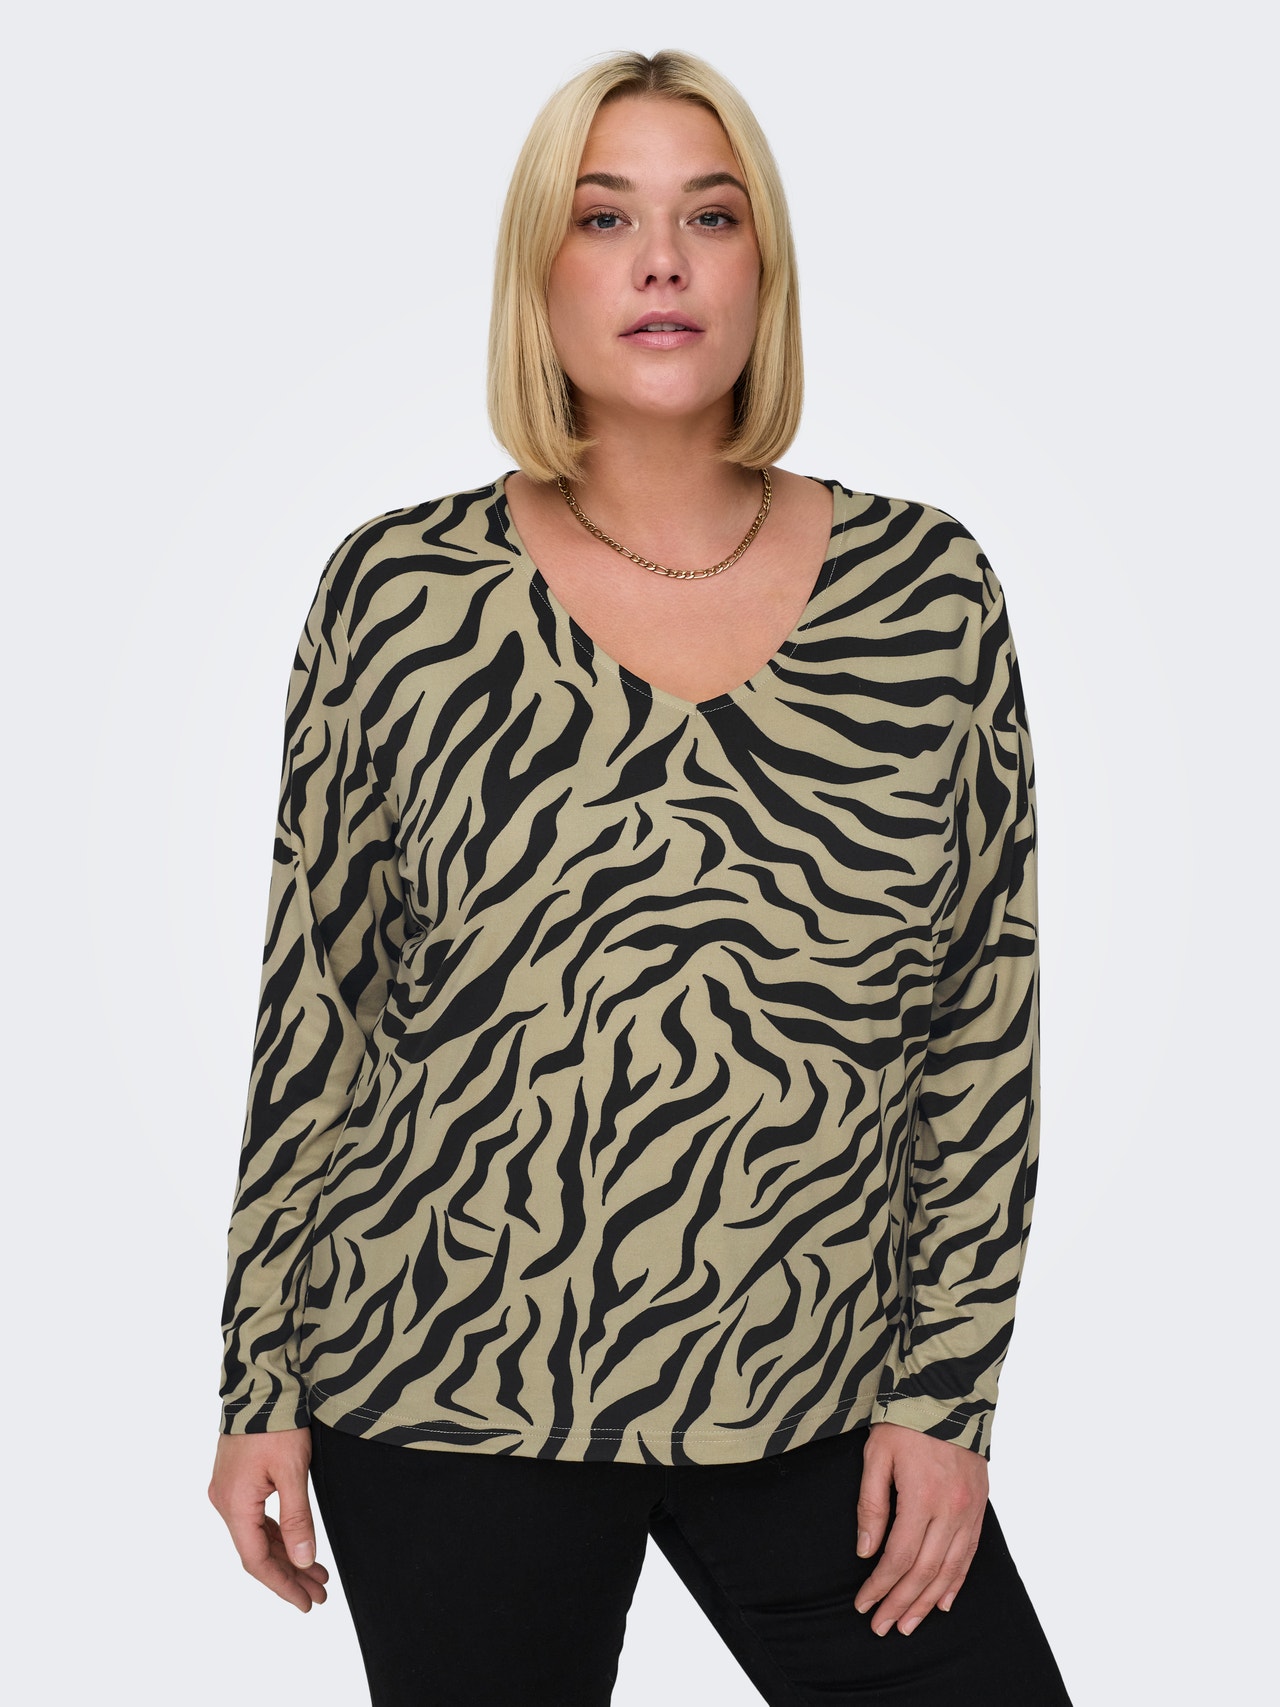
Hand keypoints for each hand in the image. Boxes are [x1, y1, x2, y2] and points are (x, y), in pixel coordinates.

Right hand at [208, 1428, 329, 1612]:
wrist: (260, 1385)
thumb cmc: (277, 1424)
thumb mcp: (292, 1472)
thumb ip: (297, 1519)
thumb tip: (304, 1560)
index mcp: (235, 1504)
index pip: (257, 1561)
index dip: (282, 1585)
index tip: (306, 1603)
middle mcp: (225, 1502)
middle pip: (257, 1551)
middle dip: (289, 1574)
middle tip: (319, 1593)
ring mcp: (228, 1491)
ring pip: (257, 1536)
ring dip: (285, 1554)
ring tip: (316, 1573)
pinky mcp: (236, 1480)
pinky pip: (255, 1518)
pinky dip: (276, 1534)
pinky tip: (295, 1544)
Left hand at [853, 1420, 987, 1635]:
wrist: (948, 1394)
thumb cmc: (906, 1421)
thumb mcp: (877, 1455)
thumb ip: (872, 1505)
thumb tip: (866, 1552)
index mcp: (922, 1497)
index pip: (899, 1557)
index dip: (880, 1586)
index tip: (864, 1603)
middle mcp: (951, 1510)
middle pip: (925, 1571)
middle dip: (901, 1603)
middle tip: (882, 1627)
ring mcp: (969, 1511)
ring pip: (950, 1570)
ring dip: (928, 1602)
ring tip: (909, 1624)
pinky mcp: (979, 1507)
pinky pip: (969, 1554)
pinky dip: (957, 1581)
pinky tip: (944, 1602)